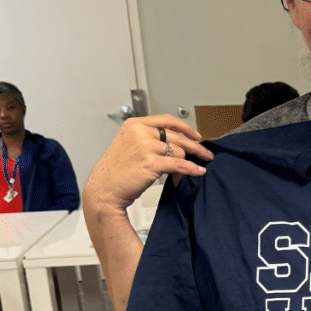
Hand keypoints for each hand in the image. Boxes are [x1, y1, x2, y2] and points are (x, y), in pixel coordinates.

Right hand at [82, 114, 214, 214]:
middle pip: (176, 136)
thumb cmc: (115, 172)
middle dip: (195, 146)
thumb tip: (175, 142)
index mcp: (134, 125)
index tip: (195, 134)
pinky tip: (198, 171)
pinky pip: (179, 164)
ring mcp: (145, 147)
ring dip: (187, 161)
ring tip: (193, 167)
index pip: (166, 120)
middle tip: (205, 152)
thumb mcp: (128, 145)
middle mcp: (140, 133)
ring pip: (179, 151)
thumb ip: (148, 138)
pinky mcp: (151, 163)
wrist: (104, 190)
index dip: (185, 127)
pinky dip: (191, 168)